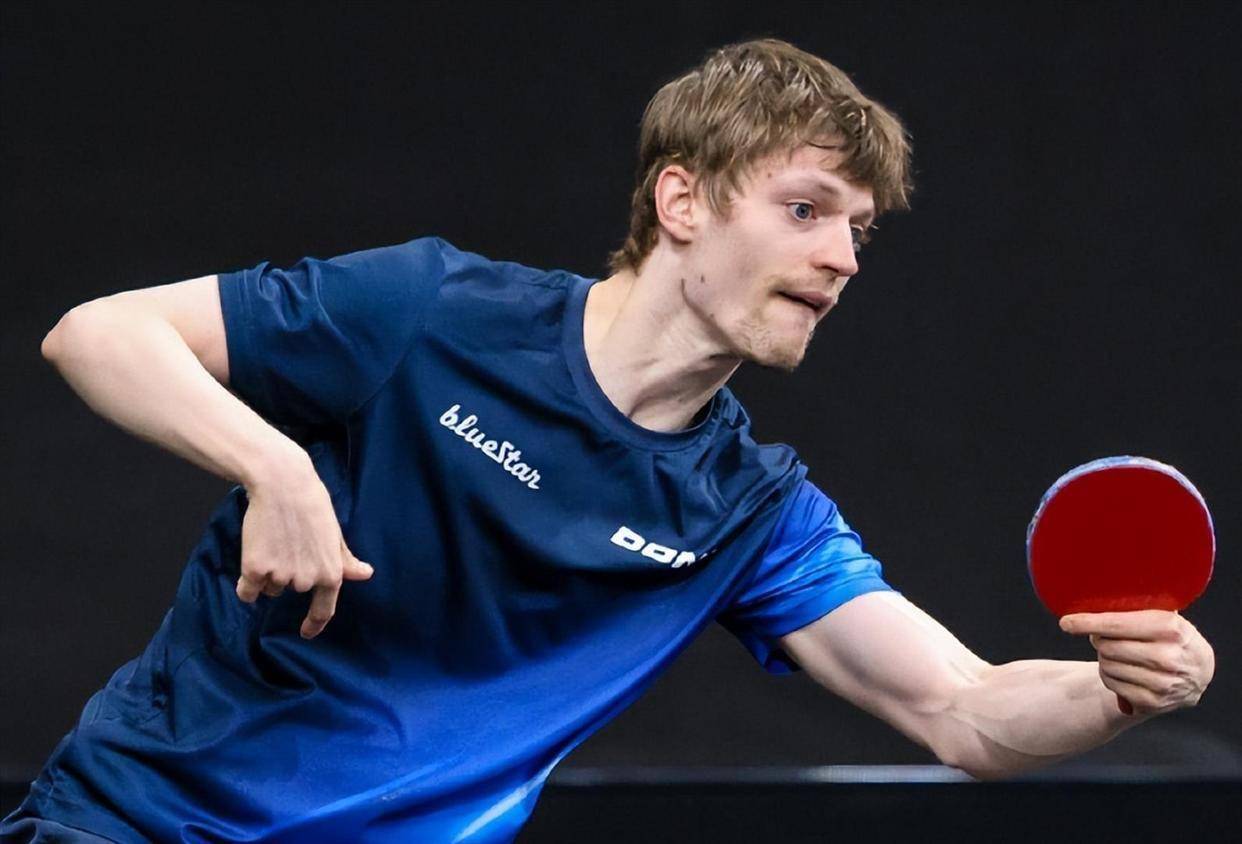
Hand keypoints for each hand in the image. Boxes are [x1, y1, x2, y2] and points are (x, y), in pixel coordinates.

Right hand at [236, 460, 373, 638]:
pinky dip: (246, 582)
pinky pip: (247, 591)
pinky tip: (253, 555)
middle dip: (286, 573)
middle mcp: (306, 580)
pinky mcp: (255, 570)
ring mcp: (280, 576)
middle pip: (290, 591)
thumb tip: (365, 574)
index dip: (314, 624)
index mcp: (331, 573)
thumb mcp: (335, 533)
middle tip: (287, 542)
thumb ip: (346, 560)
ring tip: (273, 540)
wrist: (283, 485)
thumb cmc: (311, 505)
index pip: (324, 610)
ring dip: (267, 573)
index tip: (307, 632)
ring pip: (268, 588)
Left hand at [1060, 611, 1214, 716]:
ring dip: (1105, 658)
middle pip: (1107, 646)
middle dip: (1099, 640)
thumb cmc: (1172, 636)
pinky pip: (1112, 684)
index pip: (1116, 624)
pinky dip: (1110, 676)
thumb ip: (1134, 609)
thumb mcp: (1164, 616)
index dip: (1087, 623)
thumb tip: (1092, 602)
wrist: (1199, 670)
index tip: (1067, 622)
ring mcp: (1162, 682)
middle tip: (1106, 637)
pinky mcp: (1153, 701)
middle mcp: (1168, 656)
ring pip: (1107, 665)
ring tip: (1120, 654)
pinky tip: (1124, 670)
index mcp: (1169, 628)